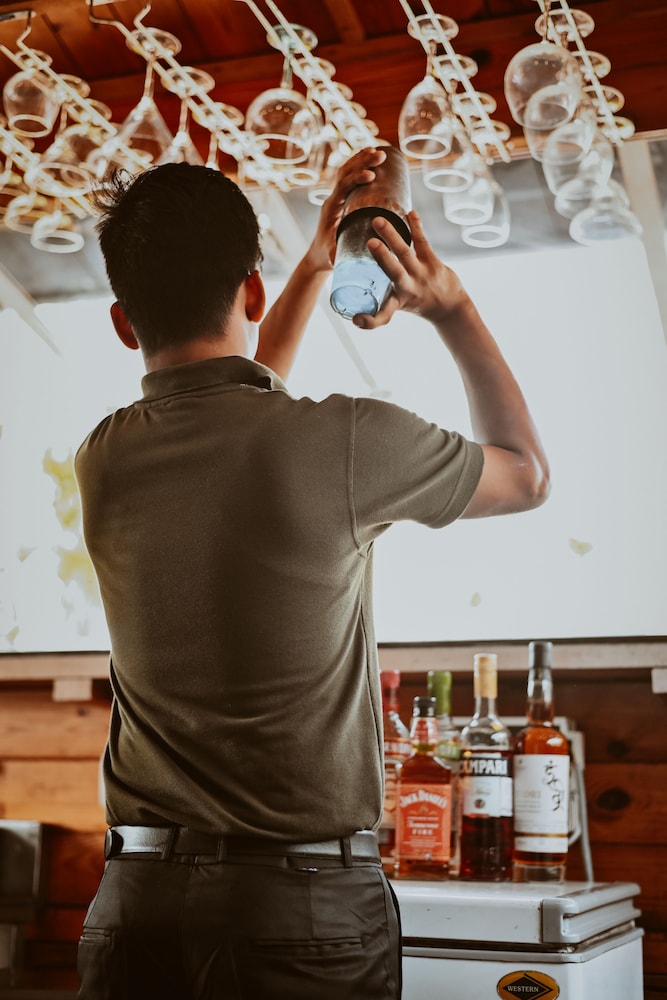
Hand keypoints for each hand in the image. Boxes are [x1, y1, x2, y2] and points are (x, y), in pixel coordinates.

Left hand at [306, 146, 387, 272]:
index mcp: (331, 208)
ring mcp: (336, 196)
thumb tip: (344, 256)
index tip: (371, 175)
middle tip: (381, 156)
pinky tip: (371, 155)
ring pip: (346, 170)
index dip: (355, 179)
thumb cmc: (327, 255)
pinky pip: (349, 175)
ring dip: (361, 159)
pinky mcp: (342, 197)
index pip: (342, 187)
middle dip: (362, 162)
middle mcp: (332, 198)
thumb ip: (336, 254)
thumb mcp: (333, 255)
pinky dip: (359, 163)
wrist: (319, 253)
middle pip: (345, 173)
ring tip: (379, 152)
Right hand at [352, 211, 467, 328]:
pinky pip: (421, 241)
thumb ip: (377, 295)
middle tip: (370, 243)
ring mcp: (422, 273)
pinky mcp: (433, 262)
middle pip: (394, 272)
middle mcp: (409, 288)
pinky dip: (416, 226)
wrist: (449, 306)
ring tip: (378, 220)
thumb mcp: (397, 304)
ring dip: (392, 235)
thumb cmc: (417, 303)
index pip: (382, 316)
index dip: (369, 321)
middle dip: (383, 257)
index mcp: (397, 302)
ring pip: (405, 252)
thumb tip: (351, 287)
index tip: (357, 320)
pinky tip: (409, 213)